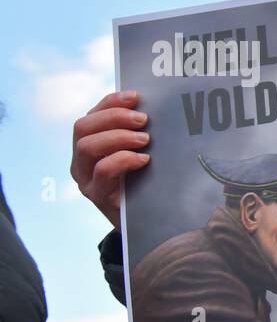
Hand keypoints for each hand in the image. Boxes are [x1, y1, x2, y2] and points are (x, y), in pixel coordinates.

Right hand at [71, 91, 150, 226]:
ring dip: (118, 137)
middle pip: (82, 128)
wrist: (145, 224)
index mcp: (88, 145)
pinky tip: (144, 160)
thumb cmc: (144, 184)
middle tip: (143, 120)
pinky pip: (102, 171)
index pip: (91, 116)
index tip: (135, 97)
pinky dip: (123, 159)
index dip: (110, 102)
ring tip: (145, 140)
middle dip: (114, 117)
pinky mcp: (97, 196)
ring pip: (87, 147)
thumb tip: (151, 109)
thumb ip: (136, 134)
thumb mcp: (138, 155)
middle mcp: (80, 161)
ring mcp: (85, 179)